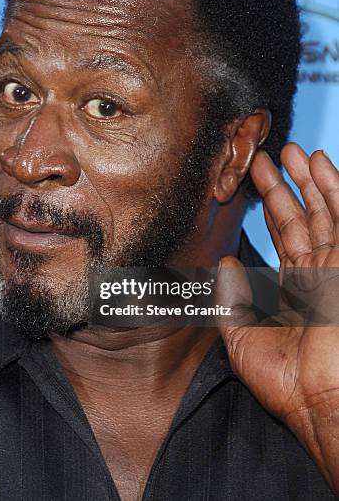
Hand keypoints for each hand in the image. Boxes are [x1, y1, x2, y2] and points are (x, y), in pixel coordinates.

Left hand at [216, 143, 338, 490]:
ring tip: (293, 150)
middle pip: (302, 217)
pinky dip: (334, 189)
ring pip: (324, 210)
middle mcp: (318, 272)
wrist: (320, 402)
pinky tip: (321, 162)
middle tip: (265, 156)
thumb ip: (233, 299)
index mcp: (296, 288)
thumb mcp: (244, 337)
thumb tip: (224, 264)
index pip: (282, 236)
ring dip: (310, 179)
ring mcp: (336, 265)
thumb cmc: (286, 381)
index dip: (270, 208)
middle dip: (285, 186)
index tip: (254, 182)